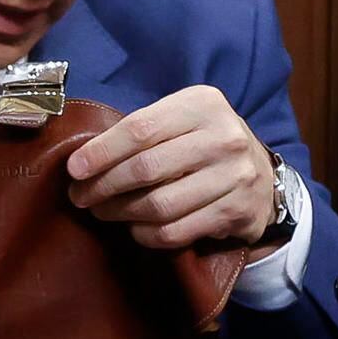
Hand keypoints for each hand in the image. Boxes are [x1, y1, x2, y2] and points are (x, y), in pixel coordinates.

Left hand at [66, 85, 278, 253]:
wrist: (263, 178)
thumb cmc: (206, 144)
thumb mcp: (183, 120)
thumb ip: (144, 130)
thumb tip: (85, 159)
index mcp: (203, 104)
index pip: (140, 129)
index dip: (101, 151)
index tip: (74, 169)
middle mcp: (223, 137)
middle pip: (146, 169)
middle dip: (103, 186)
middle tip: (81, 197)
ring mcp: (233, 176)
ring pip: (158, 205)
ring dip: (120, 213)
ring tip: (103, 212)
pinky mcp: (235, 212)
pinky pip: (175, 231)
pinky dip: (146, 234)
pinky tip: (135, 228)